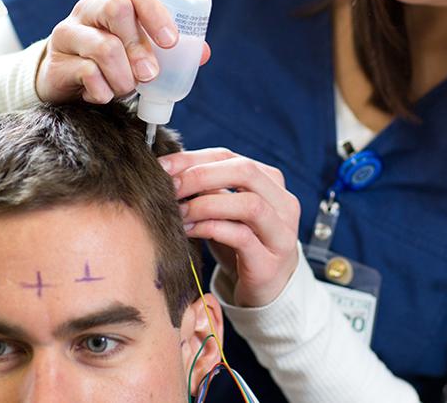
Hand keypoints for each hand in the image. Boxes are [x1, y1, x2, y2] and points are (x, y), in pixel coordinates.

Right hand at [36, 0, 211, 103]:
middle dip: (140, 46)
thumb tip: (203, 53)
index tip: (171, 42)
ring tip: (127, 89)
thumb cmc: (110, 64)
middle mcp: (88, 9)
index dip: (156, 10)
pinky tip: (104, 95)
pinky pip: (86, 74)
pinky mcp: (56, 63)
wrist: (64, 84)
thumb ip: (166, 51)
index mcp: (113, 1)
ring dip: (124, 76)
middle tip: (150, 74)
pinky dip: (103, 91)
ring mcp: (68, 34)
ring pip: (103, 46)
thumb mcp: (137, 52)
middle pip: (116, 7)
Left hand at [160, 148, 301, 307]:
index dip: (192, 159)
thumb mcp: (224, 211)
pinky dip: (210, 229)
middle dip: (200, 175)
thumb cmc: (239, 244)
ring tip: (179, 211)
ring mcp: (282, 234)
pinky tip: (189, 231)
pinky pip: (242, 237)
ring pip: (249, 204)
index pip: (229, 156)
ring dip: (206, 204)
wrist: (264, 289)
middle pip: (244, 172)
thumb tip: (169, 169)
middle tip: (170, 187)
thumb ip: (207, 188)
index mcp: (270, 182)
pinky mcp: (270, 263)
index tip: (162, 166)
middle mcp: (283, 203)